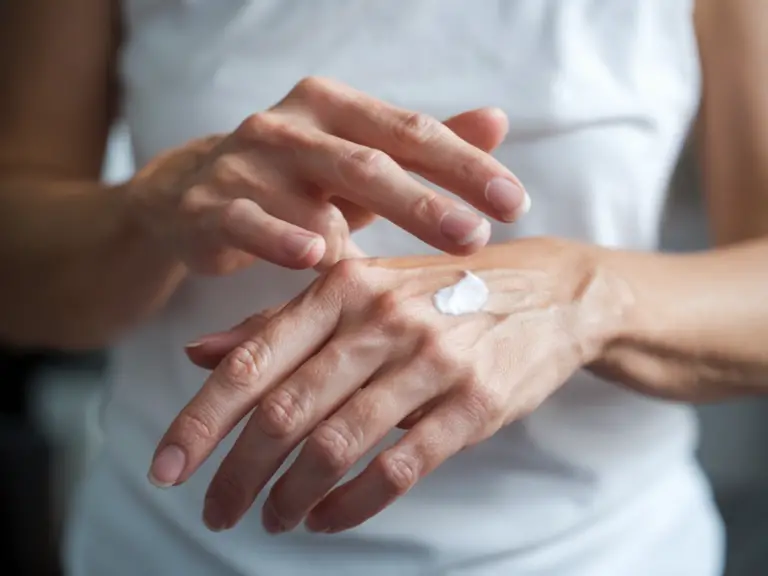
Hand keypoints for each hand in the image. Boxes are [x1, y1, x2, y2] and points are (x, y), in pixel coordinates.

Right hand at [128, 77, 527, 273]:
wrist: (190, 194)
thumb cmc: (296, 182)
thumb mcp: (360, 160)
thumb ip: (424, 146)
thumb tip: (498, 122)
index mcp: (335, 107)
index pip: (409, 132)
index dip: (463, 165)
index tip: (514, 203)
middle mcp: (292, 126)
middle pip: (369, 161)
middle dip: (427, 201)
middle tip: (477, 237)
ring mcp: (247, 162)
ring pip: (313, 192)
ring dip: (368, 225)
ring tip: (412, 264)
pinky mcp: (210, 204)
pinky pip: (249, 222)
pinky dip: (282, 239)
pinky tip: (316, 257)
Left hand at [150, 238, 627, 532]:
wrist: (548, 292)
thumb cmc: (438, 291)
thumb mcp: (359, 289)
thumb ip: (279, 322)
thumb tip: (198, 354)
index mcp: (343, 286)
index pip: (252, 360)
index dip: (201, 420)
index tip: (167, 468)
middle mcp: (381, 319)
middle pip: (285, 412)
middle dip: (238, 473)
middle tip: (216, 510)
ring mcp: (432, 361)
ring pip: (336, 445)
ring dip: (291, 496)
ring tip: (272, 518)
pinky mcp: (474, 404)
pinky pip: (399, 468)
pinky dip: (353, 504)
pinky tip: (328, 518)